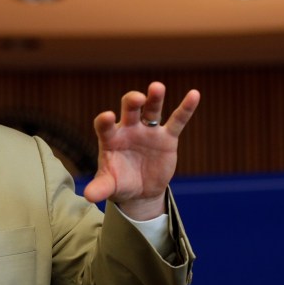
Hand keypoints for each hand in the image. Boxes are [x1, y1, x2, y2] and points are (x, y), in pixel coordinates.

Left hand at [83, 82, 199, 219]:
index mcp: (110, 139)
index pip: (104, 125)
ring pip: (152, 110)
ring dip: (155, 98)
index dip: (105, 120)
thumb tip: (89, 196)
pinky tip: (194, 94)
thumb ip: (100, 188)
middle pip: (129, 110)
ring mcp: (148, 131)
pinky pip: (177, 121)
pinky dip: (186, 108)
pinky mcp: (167, 138)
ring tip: (157, 87)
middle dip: (132, 102)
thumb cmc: (119, 183)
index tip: (108, 116)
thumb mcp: (109, 186)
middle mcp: (128, 130)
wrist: (140, 190)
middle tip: (137, 98)